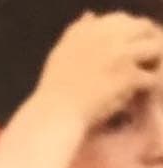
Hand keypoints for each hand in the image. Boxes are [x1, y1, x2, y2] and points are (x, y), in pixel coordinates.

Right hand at [35, 12, 162, 130]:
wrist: (55, 113)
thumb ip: (77, 32)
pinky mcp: (129, 76)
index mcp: (92, 29)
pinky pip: (150, 76)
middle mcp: (109, 37)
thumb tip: (89, 15)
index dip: (129, 31)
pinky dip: (149, 85)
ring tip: (146, 75)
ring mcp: (121, 55)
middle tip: (145, 59)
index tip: (127, 45)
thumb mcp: (61, 53)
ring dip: (154, 61)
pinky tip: (142, 94)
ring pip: (154, 48)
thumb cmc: (53, 89)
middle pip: (144, 27)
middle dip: (148, 40)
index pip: (122, 19)